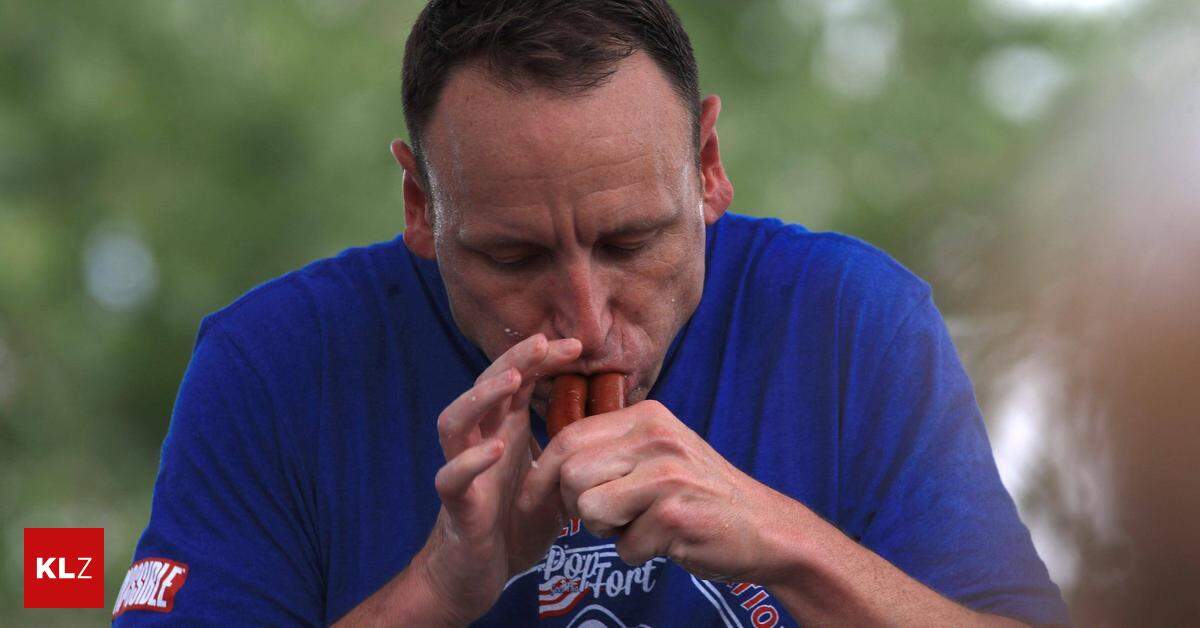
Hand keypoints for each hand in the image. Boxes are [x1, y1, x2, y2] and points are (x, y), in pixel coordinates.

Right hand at [418, 333, 580, 623]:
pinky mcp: (456, 505)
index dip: (542, 359)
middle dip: (515, 361)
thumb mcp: (554, 481)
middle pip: (486, 387)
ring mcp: (463, 471)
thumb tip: (618, 427)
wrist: (478, 575)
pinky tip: (495, 448)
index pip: (519, 382)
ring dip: (481, 397)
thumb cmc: (514, 525)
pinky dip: (471, 461)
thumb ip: (573, 452)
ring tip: (512, 381)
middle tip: (545, 342)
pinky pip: (452, 477)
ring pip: (455, 422)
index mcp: (506, 432)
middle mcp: (480, 443)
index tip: (576, 345)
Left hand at [519, 399, 791, 583]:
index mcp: (646, 417)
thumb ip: (611, 451)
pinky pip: (624, 546)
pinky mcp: (675, 515)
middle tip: (608, 517)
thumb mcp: (657, 454)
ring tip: (639, 525)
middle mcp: (655, 438)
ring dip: (607, 531)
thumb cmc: (701, 495)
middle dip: (577, 506)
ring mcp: (667, 475)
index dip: (543, 475)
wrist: (765, 527)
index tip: (536, 502)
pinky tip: (666, 541)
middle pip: (570, 474)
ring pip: (589, 508)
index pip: (568, 436)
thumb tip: (546, 465)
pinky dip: (639, 553)